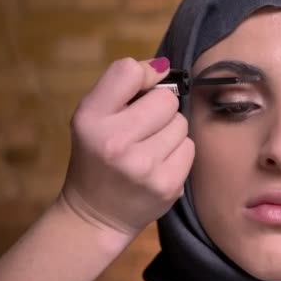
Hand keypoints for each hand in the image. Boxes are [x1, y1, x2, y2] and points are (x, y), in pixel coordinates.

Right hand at [58, 57, 193, 235]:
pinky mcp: (167, 184)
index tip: (145, 88)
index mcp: (90, 118)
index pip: (128, 71)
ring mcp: (143, 165)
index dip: (145, 75)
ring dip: (171, 132)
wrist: (96, 215)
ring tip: (151, 148)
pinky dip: (179, 153)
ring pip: (181, 124)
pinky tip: (160, 164)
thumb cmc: (97, 158)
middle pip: (166, 99)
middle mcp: (115, 141)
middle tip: (145, 127)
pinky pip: (190, 148)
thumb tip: (163, 65)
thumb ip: (122, 88)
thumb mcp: (93, 119)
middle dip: (160, 109)